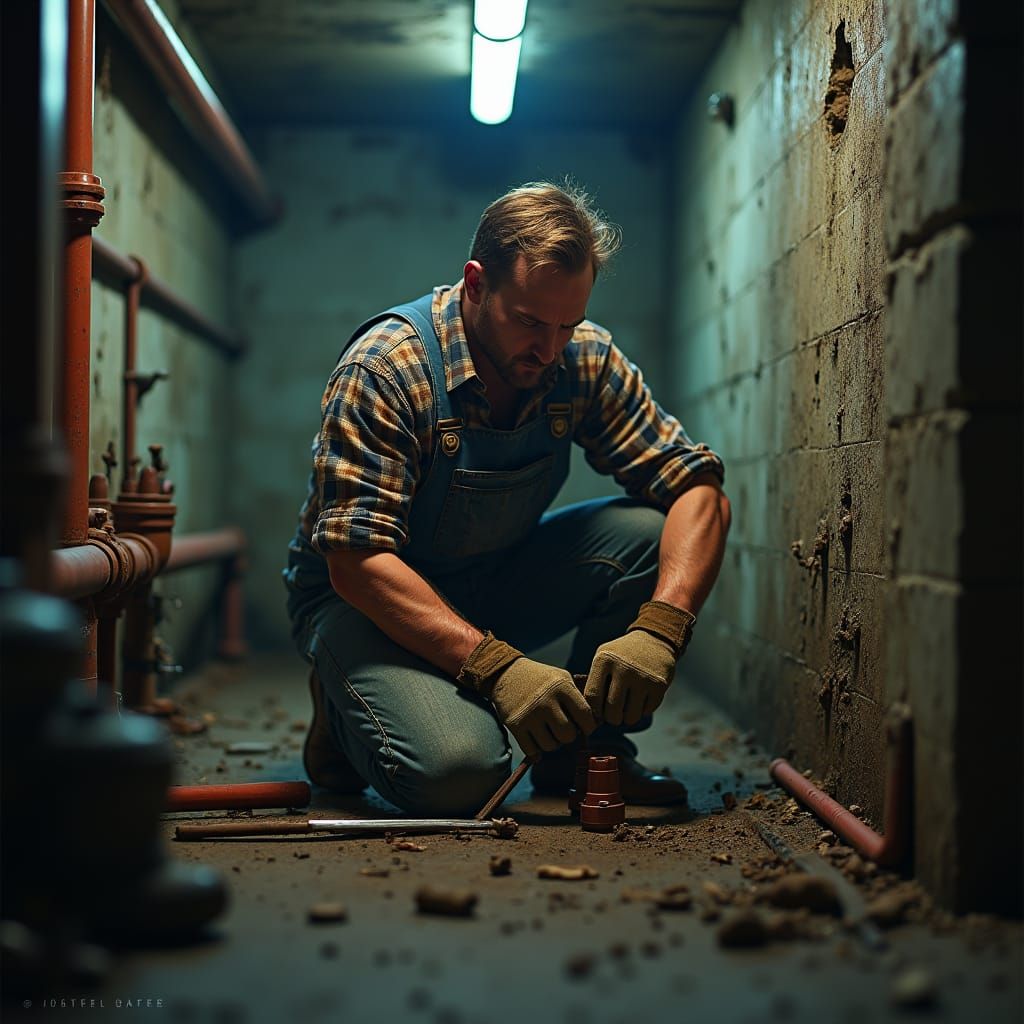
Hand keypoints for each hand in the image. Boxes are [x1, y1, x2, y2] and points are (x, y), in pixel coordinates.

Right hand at [490, 658, 596, 758]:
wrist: (506, 672)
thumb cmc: (540, 678)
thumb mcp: (562, 677)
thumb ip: (578, 696)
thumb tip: (597, 721)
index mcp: (562, 687)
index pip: (585, 716)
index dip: (589, 726)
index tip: (585, 727)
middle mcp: (546, 701)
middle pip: (568, 735)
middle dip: (568, 735)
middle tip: (563, 729)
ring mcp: (530, 714)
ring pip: (551, 746)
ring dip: (552, 743)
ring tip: (549, 732)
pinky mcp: (515, 725)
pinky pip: (532, 750)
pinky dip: (536, 751)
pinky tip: (537, 741)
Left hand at [583, 601, 695, 725]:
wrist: (653, 640)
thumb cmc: (621, 654)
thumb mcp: (603, 657)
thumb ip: (593, 680)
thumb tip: (589, 714)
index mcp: (604, 660)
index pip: (592, 696)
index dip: (594, 711)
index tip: (597, 713)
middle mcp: (623, 668)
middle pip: (612, 710)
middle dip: (611, 719)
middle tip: (613, 716)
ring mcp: (642, 677)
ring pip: (630, 716)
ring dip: (627, 718)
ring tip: (625, 711)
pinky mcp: (659, 684)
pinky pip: (647, 711)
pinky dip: (642, 712)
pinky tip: (640, 701)